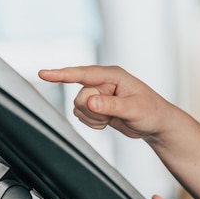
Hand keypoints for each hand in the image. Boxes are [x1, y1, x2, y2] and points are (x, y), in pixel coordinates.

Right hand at [38, 66, 171, 140]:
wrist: (156, 124)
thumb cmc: (151, 112)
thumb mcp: (134, 109)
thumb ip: (111, 105)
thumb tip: (90, 101)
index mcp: (112, 75)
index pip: (82, 74)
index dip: (61, 74)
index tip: (42, 74)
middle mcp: (102, 82)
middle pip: (79, 97)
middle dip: (92, 111)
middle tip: (111, 115)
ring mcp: (98, 94)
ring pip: (79, 108)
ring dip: (93, 118)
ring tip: (113, 117)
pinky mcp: (96, 105)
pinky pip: (82, 116)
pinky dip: (93, 123)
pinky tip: (108, 121)